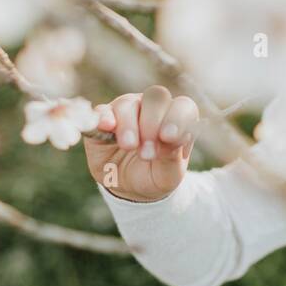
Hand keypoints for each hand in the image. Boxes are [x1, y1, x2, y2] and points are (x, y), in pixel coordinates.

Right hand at [84, 85, 197, 202]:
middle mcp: (152, 108)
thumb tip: (169, 138)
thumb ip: (173, 157)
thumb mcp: (168, 174)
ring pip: (128, 103)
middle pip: (156, 97)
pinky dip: (104, 116)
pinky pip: (102, 110)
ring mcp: (127, 110)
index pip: (183, 106)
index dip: (178, 118)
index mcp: (176, 118)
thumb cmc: (154, 175)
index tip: (169, 138)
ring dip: (129, 125)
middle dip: (152, 123)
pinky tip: (107, 126)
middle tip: (147, 152)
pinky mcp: (103, 118)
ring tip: (128, 146)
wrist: (128, 188)